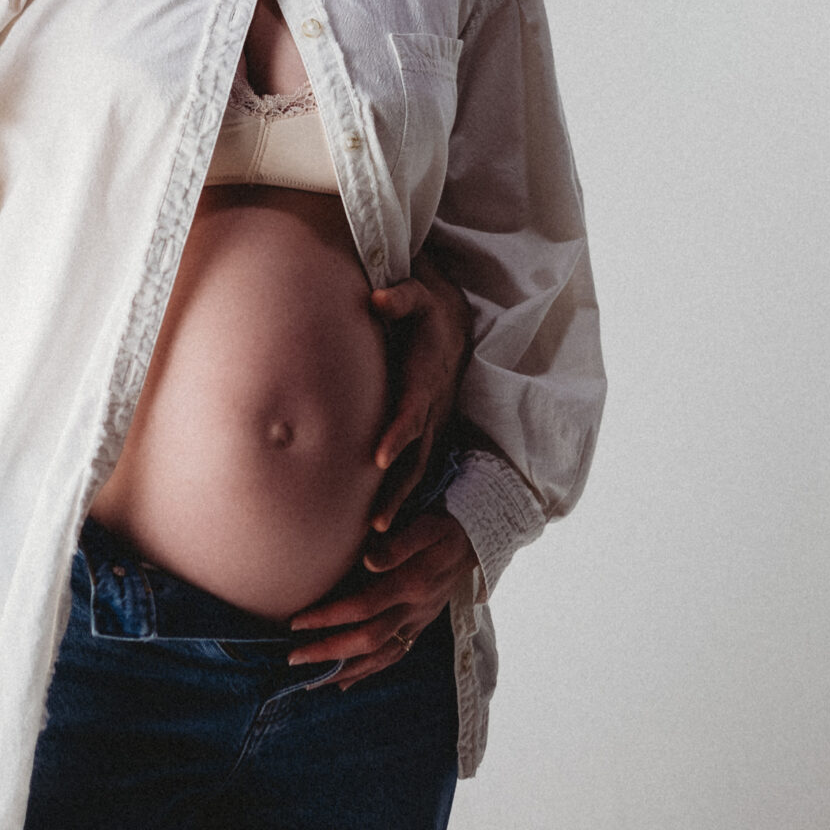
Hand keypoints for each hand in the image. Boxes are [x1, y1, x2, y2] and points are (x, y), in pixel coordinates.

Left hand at [287, 510, 477, 688]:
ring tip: (311, 681)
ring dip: (345, 671)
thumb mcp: (426, 525)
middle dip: (329, 651)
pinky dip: (368, 672)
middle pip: (368, 639)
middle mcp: (414, 609)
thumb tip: (370, 560)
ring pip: (381, 656)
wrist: (475, 540)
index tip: (296, 621)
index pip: (363, 606)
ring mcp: (418, 622)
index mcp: (411, 584)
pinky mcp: (420, 627)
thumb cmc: (443, 526)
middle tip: (293, 658)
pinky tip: (346, 683)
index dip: (329, 616)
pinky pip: (394, 657)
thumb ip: (400, 543)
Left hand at [364, 251, 471, 532]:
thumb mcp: (417, 293)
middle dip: (397, 489)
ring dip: (399, 501)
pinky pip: (416, 469)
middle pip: (417, 455)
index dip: (397, 434)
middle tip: (376, 523)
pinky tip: (381, 524)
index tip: (377, 458)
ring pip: (418, 470)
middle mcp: (435, 409)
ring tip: (375, 536)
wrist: (454, 323)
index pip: (412, 411)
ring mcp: (435, 425)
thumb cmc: (427, 309)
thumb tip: (376, 298)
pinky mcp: (430, 434)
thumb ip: (400, 296)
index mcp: (427, 379)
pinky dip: (402, 496)